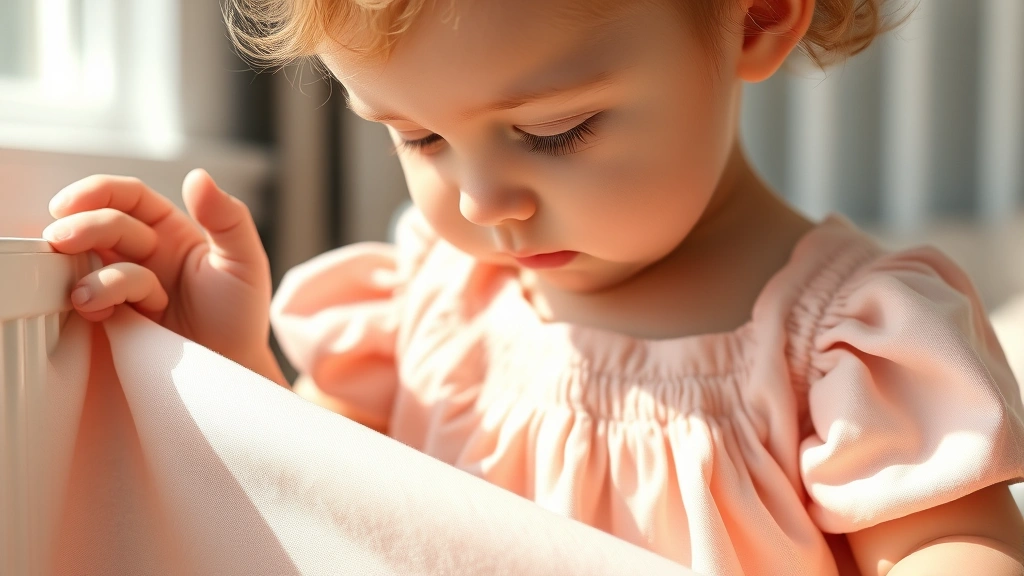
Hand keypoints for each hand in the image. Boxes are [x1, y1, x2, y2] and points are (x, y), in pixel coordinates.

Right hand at [43, 170, 277, 376]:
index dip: (97, 191)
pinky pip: (93, 301)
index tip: (72, 201)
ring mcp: (125, 284)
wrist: (231, 366)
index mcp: (169, 229)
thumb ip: (227, 217)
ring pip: (92, 264)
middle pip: (102, 225)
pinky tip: (100, 312)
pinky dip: (94, 302)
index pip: (127, 197)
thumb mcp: (245, 260)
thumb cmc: (240, 313)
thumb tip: (197, 176)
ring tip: (90, 297)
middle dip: (81, 229)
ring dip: (89, 275)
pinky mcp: (115, 317)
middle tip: (63, 238)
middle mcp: (142, 252)